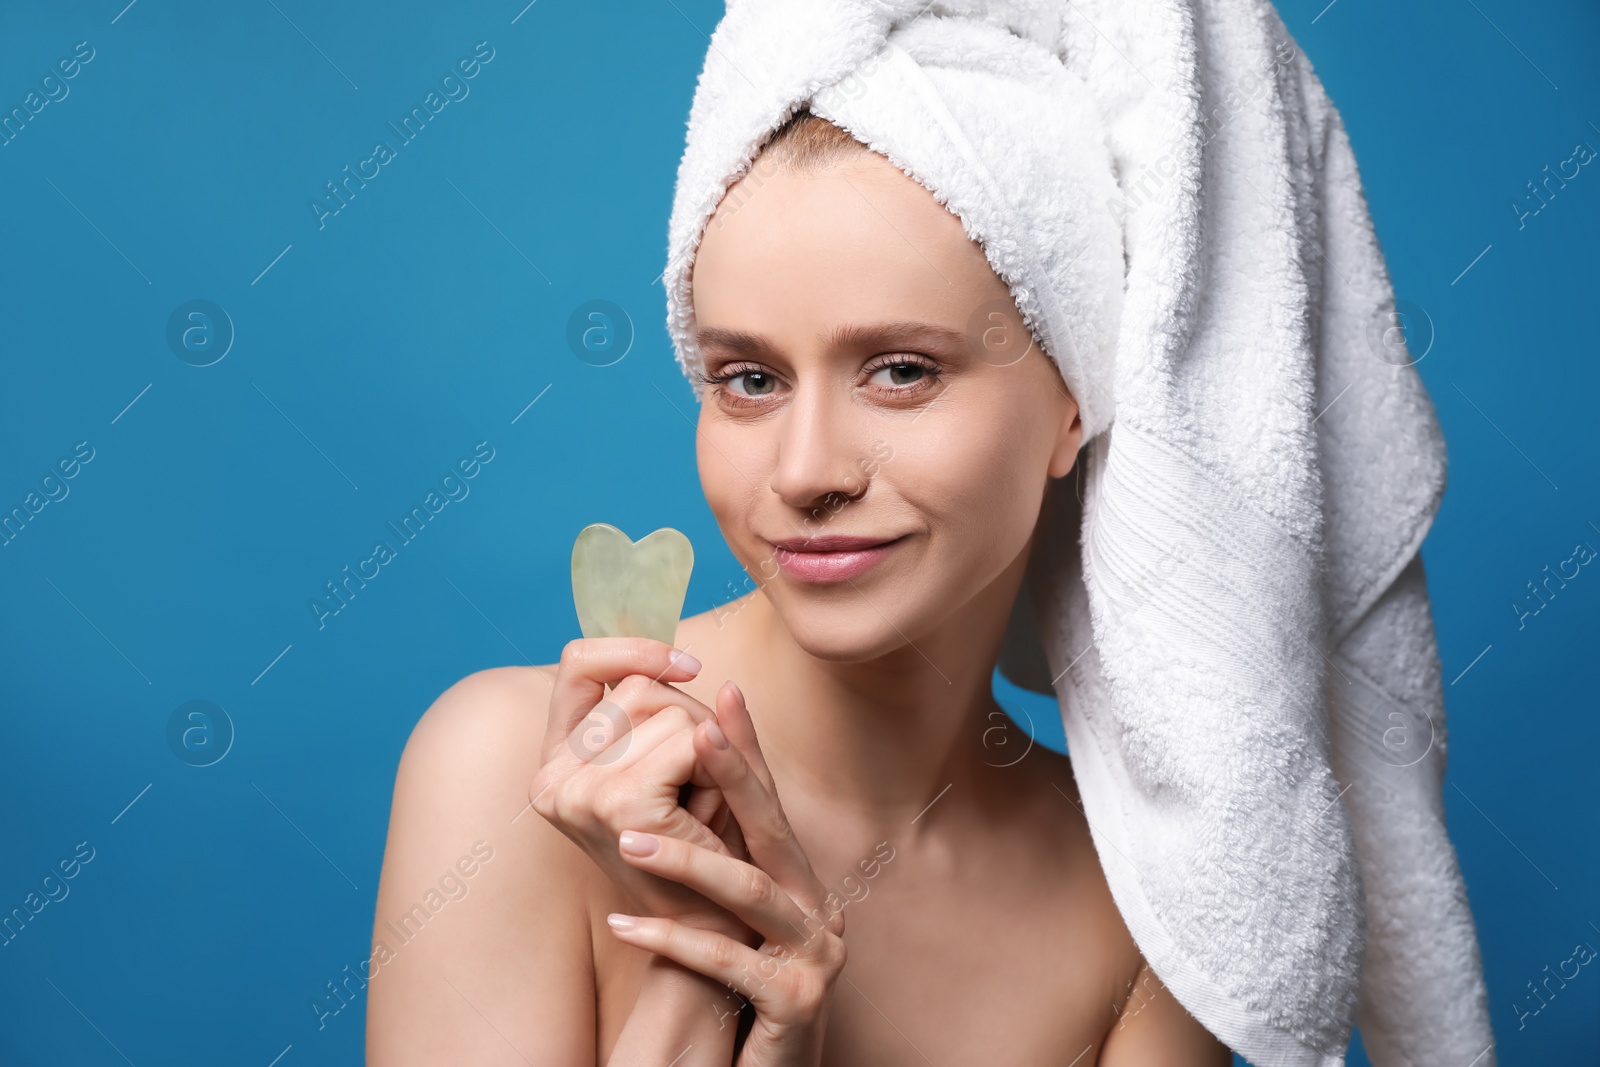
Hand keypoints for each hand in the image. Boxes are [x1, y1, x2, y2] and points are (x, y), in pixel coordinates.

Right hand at [530, 637, 753, 943]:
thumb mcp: (674, 762)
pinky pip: (692, 741)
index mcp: (554, 764)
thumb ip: (665, 706)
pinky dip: (721, 766)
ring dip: (711, 748)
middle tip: (702, 780)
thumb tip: (682, 656)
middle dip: (691, 717)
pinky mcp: (621, 805)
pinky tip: (715, 810)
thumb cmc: (701, 844)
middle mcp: (552, 778)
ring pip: (672, 712)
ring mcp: (579, 792)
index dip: (631, 650)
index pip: (577, 665)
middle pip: (639, 687)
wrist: (717, 926)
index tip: (688, 666)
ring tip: (706, 804)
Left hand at [605, 682, 846, 1066]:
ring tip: (630, 842)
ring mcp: (813, 955)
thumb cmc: (748, 990)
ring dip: (690, 861)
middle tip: (693, 733)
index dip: (749, 747)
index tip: (722, 690)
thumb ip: (724, 856)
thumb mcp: (739, 917)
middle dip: (735, 777)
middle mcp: (819, 909)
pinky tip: (625, 927)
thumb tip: (677, 785)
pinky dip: (676, 942)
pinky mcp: (794, 1003)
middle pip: (774, 831)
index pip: (772, 802)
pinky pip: (730, 964)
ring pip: (752, 894)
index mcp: (802, 881)